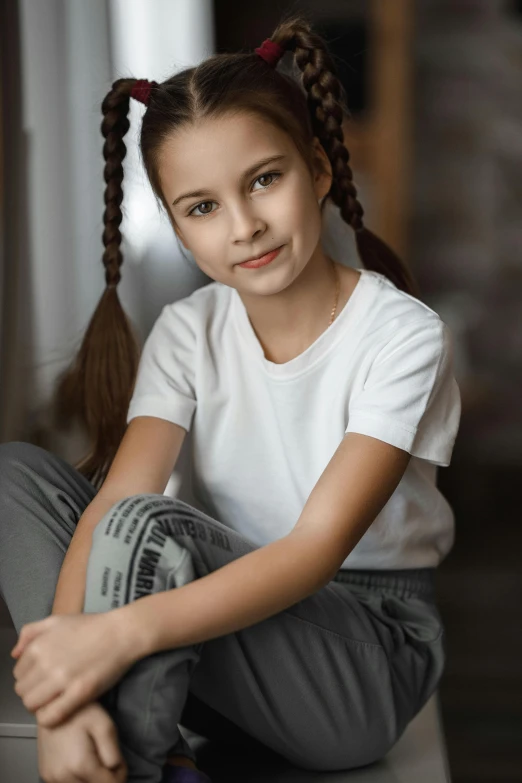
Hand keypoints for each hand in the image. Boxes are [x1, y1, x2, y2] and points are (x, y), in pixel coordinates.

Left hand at [11, 612, 137, 727]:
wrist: (121, 633)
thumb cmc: (91, 626)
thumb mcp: (57, 620)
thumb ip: (30, 632)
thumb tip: (15, 654)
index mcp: (38, 646)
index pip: (18, 674)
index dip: (30, 677)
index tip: (42, 677)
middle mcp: (46, 663)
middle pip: (22, 691)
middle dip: (33, 692)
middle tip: (49, 689)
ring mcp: (62, 679)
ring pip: (31, 705)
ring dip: (40, 705)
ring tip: (55, 699)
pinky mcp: (78, 693)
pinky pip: (50, 717)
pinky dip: (49, 718)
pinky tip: (60, 710)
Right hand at [38, 700, 127, 782]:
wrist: (54, 703)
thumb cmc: (81, 711)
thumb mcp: (105, 726)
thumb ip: (113, 754)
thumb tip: (116, 773)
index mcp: (80, 765)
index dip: (119, 775)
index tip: (119, 761)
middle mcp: (63, 776)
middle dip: (106, 779)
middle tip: (109, 759)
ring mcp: (51, 777)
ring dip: (92, 779)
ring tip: (95, 758)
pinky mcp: (46, 775)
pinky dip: (79, 778)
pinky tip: (82, 762)